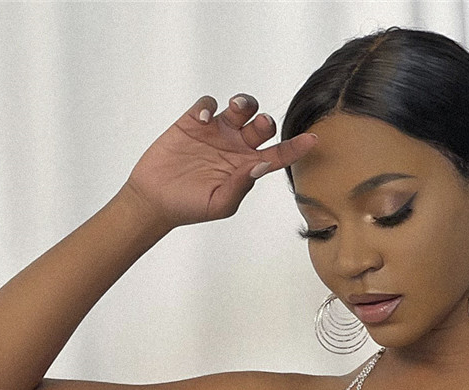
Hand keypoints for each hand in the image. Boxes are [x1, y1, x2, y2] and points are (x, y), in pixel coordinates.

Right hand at [122, 92, 317, 229]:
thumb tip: (261, 164)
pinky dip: (209, 106)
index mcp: (246, 167)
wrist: (155, 199)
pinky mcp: (193, 122)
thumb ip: (241, 185)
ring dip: (244, 103)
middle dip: (265, 121)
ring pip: (240, 108)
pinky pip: (209, 104)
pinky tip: (203, 120)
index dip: (296, 147)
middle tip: (257, 125)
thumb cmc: (190, 207)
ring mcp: (215, 133)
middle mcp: (235, 147)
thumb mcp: (220, 204)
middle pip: (262, 125)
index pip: (278, 154)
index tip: (313, 140)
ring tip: (235, 108)